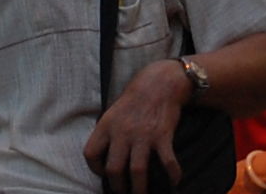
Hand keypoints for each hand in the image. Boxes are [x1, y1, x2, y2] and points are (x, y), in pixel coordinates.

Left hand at [84, 58, 189, 193]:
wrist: (160, 83)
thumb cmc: (135, 98)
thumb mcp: (114, 111)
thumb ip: (108, 132)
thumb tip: (105, 156)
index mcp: (106, 125)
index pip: (90, 153)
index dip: (95, 168)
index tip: (104, 173)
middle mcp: (123, 132)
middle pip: (114, 169)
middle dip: (118, 187)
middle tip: (123, 192)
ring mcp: (143, 135)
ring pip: (137, 171)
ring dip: (140, 189)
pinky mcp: (162, 136)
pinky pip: (167, 162)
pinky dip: (172, 174)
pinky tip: (174, 181)